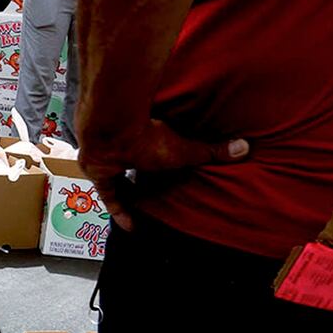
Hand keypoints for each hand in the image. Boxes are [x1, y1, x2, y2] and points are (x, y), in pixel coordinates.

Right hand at [78, 120, 249, 231]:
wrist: (112, 111)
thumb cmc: (136, 141)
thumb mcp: (178, 152)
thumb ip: (210, 151)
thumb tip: (242, 149)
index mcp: (103, 172)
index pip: (110, 199)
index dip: (121, 213)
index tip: (131, 225)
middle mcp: (92, 156)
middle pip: (105, 174)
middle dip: (119, 179)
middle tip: (133, 186)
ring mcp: (89, 132)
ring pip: (103, 147)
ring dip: (117, 149)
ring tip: (133, 149)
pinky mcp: (96, 108)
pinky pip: (108, 119)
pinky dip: (119, 121)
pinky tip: (132, 115)